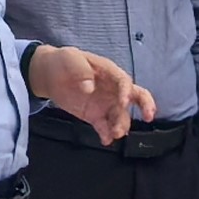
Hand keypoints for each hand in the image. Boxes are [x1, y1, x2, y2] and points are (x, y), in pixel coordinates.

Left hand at [29, 44, 156, 142]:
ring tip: (115, 134)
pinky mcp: (96, 116)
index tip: (124, 102)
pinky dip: (107, 135)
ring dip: (122, 126)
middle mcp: (113, 89)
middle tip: (148, 117)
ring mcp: (106, 104)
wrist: (50, 75)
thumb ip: (81, 70)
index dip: (127, 92)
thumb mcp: (70, 59)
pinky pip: (105, 127)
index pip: (125, 82)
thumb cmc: (64, 61)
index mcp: (110, 72)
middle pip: (137, 97)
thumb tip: (89, 87)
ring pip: (121, 116)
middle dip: (145, 106)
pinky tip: (105, 140)